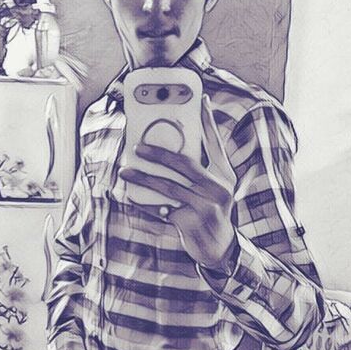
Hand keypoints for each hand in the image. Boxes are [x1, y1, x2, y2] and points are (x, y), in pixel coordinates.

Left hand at [119, 95, 237, 269]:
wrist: (220, 249)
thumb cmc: (210, 213)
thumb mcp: (213, 190)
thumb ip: (199, 172)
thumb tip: (168, 152)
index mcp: (224, 175)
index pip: (215, 142)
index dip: (208, 120)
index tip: (202, 100)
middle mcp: (218, 187)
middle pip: (185, 163)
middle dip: (159, 153)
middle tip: (138, 147)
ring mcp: (205, 205)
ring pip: (168, 186)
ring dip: (143, 177)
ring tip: (126, 171)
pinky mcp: (192, 221)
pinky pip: (162, 207)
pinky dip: (145, 202)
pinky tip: (131, 196)